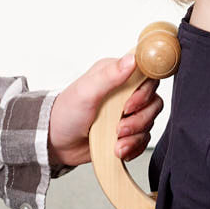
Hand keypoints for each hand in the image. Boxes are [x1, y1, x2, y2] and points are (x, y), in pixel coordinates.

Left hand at [47, 53, 163, 166]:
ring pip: (149, 122)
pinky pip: (144, 139)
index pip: (147, 75)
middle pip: (153, 102)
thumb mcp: (86, 91)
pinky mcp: (127, 132)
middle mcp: (125, 92)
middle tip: (119, 128)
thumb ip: (110, 75)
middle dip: (139, 119)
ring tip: (116, 142)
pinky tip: (118, 149)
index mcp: (117, 74)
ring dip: (135, 136)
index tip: (129, 105)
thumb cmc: (66, 112)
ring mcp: (127, 113)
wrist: (56, 142)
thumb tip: (132, 59)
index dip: (145, 92)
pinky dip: (134, 147)